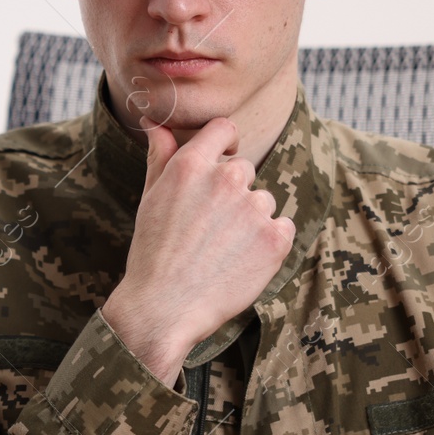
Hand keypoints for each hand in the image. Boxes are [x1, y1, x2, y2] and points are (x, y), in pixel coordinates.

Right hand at [102, 116, 295, 382]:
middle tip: (209, 229)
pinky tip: (241, 262)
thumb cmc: (152, 254)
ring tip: (222, 251)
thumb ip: (161, 158)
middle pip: (243, 171)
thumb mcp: (150, 200)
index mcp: (192, 165)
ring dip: (250, 221)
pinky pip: (283, 227)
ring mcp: (254, 209)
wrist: (164, 308)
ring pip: (262, 202)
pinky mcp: (276, 239)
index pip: (223, 129)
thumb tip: (157, 126)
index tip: (224, 158)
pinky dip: (268, 243)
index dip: (225, 143)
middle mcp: (226, 179)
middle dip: (232, 194)